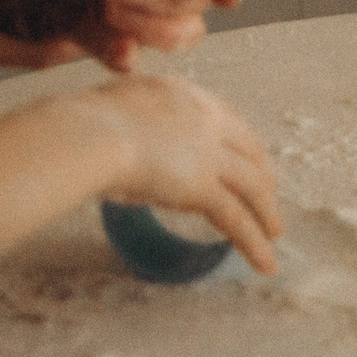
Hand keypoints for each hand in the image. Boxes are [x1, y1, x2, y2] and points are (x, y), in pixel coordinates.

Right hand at [79, 74, 282, 273]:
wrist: (88, 134)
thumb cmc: (82, 124)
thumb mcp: (115, 106)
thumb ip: (131, 121)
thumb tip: (123, 139)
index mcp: (184, 95)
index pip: (227, 118)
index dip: (242, 143)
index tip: (249, 159)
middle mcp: (205, 118)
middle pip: (249, 151)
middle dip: (263, 177)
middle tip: (267, 199)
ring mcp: (207, 152)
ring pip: (251, 186)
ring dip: (266, 212)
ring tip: (273, 234)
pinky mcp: (202, 186)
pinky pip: (236, 219)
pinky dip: (253, 243)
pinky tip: (264, 261)